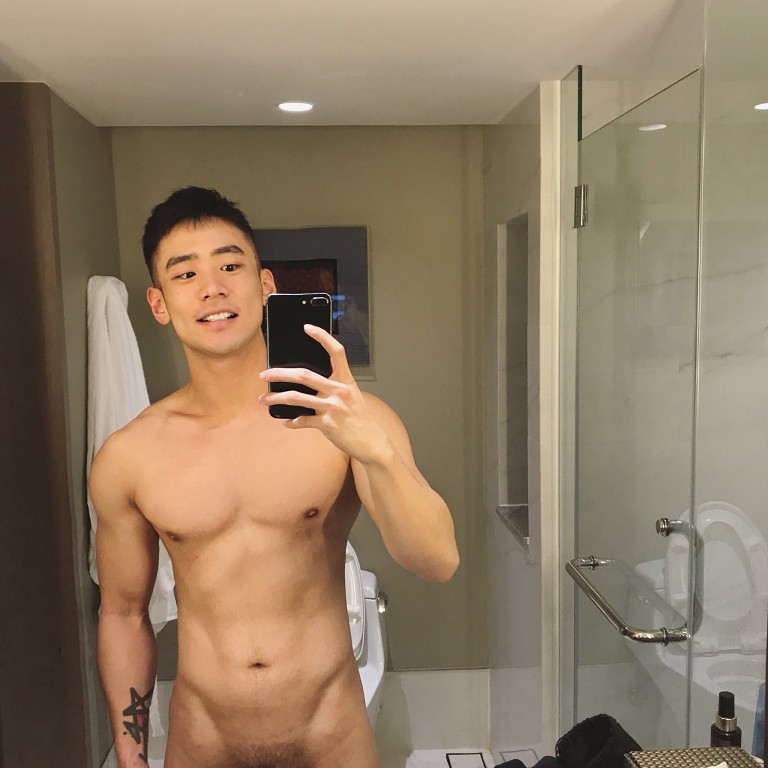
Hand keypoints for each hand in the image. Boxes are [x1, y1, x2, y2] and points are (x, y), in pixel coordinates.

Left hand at [258, 325, 391, 464]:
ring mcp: (333, 407)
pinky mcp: (327, 425)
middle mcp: (339, 390)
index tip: (307, 327)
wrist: (371, 441)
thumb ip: (332, 386)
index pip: (336, 351)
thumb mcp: (351, 395)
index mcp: (345, 380)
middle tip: (264, 375)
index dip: (322, 337)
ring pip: (296, 398)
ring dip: (276, 398)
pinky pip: (302, 421)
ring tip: (264, 400)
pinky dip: (291, 422)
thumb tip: (304, 383)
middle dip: (279, 374)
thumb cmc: (359, 417)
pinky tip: (285, 422)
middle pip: (304, 375)